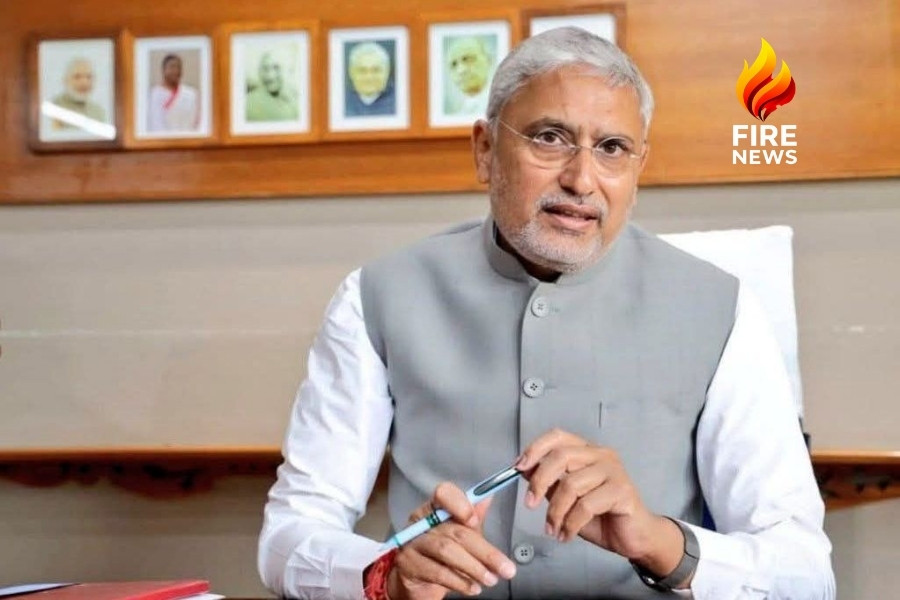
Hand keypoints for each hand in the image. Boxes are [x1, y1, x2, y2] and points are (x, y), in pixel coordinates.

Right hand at [386, 482, 516, 599]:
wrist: (416, 580)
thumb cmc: (440, 554)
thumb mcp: (459, 535)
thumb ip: (473, 518)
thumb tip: (488, 497)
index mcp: (434, 508)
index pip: (443, 494)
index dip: (460, 504)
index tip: (475, 520)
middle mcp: (420, 522)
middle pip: (454, 531)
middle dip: (485, 551)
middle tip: (506, 568)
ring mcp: (411, 543)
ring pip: (446, 551)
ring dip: (474, 568)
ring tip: (491, 580)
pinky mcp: (407, 564)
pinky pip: (437, 572)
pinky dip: (459, 581)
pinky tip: (473, 588)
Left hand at [517, 428, 684, 578]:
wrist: (633, 538)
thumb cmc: (601, 516)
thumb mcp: (566, 498)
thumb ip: (549, 482)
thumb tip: (523, 469)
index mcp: (587, 451)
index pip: (557, 437)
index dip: (535, 449)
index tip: (519, 467)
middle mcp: (601, 455)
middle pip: (561, 457)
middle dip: (539, 481)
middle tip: (530, 503)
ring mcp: (613, 471)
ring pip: (571, 484)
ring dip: (555, 512)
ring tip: (552, 528)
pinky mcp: (622, 491)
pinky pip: (586, 505)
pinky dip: (570, 524)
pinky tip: (566, 534)